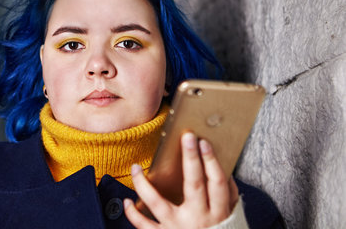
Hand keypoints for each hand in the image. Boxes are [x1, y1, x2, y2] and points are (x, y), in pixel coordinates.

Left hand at [124, 132, 238, 227]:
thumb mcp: (229, 216)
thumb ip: (226, 194)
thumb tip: (220, 166)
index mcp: (217, 213)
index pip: (217, 183)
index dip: (211, 161)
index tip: (203, 141)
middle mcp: (198, 219)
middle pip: (194, 185)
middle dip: (192, 160)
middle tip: (187, 137)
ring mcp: (178, 228)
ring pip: (158, 204)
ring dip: (144, 184)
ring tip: (136, 167)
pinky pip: (144, 226)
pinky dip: (133, 214)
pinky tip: (127, 201)